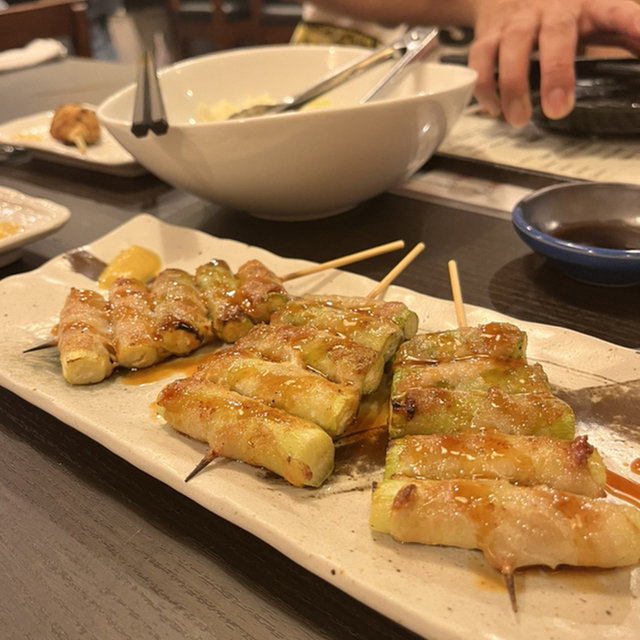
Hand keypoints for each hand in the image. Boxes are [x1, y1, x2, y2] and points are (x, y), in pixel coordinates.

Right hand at [467, 0, 639, 126]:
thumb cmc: (557, 11)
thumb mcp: (594, 16)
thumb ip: (622, 34)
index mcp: (586, 5)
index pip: (615, 13)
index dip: (633, 26)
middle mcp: (549, 8)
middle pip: (554, 35)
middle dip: (555, 72)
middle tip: (557, 109)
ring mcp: (515, 22)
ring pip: (511, 48)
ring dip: (513, 86)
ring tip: (519, 119)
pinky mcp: (487, 35)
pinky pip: (480, 59)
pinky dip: (484, 86)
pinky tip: (493, 108)